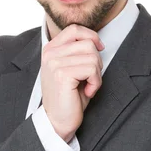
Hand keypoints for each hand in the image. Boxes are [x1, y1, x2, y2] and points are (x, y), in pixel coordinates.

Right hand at [41, 24, 104, 140]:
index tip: (99, 49)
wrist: (57, 121)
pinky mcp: (62, 74)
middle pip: (87, 43)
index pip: (74, 29)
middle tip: (90, 78)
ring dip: (97, 73)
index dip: (91, 36)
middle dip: (96, 61)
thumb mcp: (73, 69)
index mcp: (51, 49)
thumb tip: (97, 42)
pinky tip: (87, 92)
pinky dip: (95, 82)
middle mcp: (50, 53)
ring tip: (88, 86)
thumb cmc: (69, 97)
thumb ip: (79, 52)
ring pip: (92, 56)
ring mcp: (54, 63)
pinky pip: (91, 69)